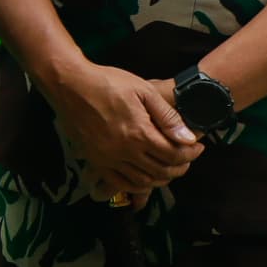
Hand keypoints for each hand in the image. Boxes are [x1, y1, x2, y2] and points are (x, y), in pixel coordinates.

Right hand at [45, 60, 202, 201]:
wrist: (68, 84)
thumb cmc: (107, 82)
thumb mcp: (143, 91)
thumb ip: (167, 117)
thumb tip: (189, 138)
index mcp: (139, 132)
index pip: (174, 154)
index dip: (191, 153)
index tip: (197, 146)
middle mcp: (124, 151)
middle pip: (161, 171)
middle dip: (180, 167)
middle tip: (186, 158)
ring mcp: (107, 158)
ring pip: (142, 181)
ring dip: (160, 178)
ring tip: (167, 167)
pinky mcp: (94, 160)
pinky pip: (119, 182)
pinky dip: (136, 184)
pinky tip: (143, 176)